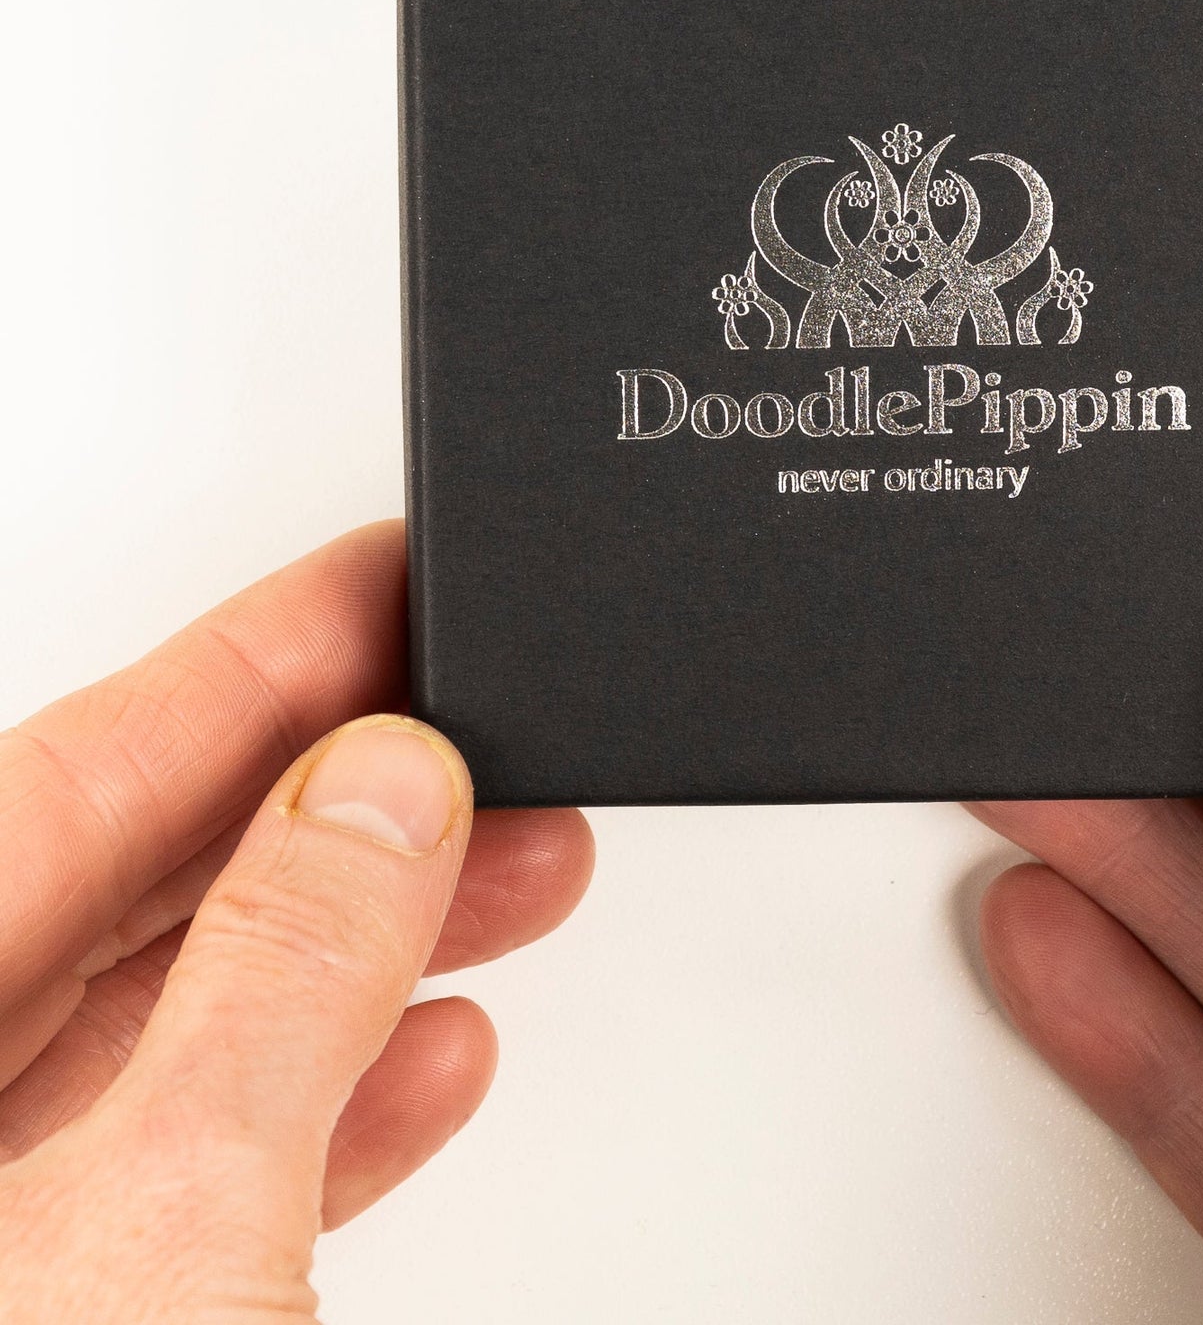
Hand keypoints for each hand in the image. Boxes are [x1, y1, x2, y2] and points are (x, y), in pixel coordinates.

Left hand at [0, 523, 593, 1323]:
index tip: (389, 580)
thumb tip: (384, 788)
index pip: (74, 773)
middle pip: (149, 881)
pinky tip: (441, 1044)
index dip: (253, 658)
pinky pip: (215, 1154)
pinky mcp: (91, 1304)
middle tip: (484, 716)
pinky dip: (342, 1088)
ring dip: (378, 934)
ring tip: (520, 867)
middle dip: (349, 794)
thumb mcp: (159, 1222)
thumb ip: (280, 977)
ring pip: (200, 1011)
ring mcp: (4, 1228)